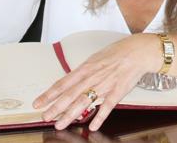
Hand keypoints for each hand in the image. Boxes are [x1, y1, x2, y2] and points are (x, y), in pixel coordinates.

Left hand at [34, 33, 159, 130]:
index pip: (63, 83)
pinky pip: (107, 106)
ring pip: (84, 101)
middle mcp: (92, 77)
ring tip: (60, 124)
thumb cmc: (117, 54)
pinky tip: (92, 126)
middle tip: (45, 117)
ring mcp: (105, 85)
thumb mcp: (95, 59)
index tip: (38, 103)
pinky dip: (99, 116)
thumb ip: (83, 72)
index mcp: (85, 68)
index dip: (49, 94)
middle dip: (55, 107)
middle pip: (70, 94)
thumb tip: (70, 82)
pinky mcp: (118, 91)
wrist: (138, 51)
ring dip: (70, 114)